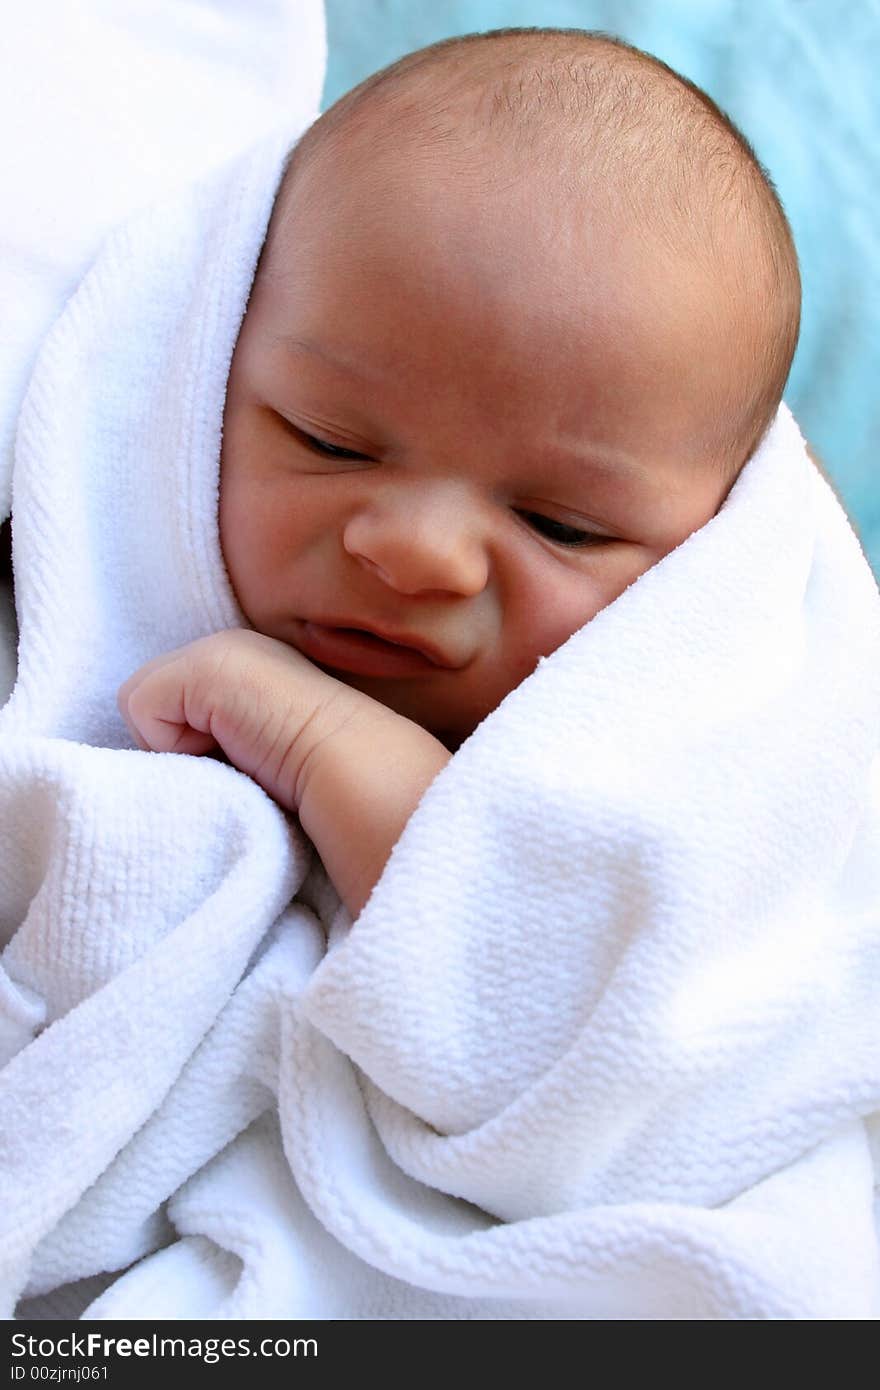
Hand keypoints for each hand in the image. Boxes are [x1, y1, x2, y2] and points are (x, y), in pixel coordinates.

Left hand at [117, 628, 365, 810]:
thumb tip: (169, 761)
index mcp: (244, 664)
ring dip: (174, 746)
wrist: (352, 766)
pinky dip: (174, 745)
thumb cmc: (316, 779)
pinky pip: (141, 710)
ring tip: (230, 758)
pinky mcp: (201, 669)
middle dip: (173, 742)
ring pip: (137, 703)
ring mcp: (213, 651)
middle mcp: (226, 646)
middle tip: (230, 762)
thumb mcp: (256, 747)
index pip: (170, 698)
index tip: (236, 763)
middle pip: (147, 696)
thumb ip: (219, 734)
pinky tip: (228, 750)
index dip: (186, 741)